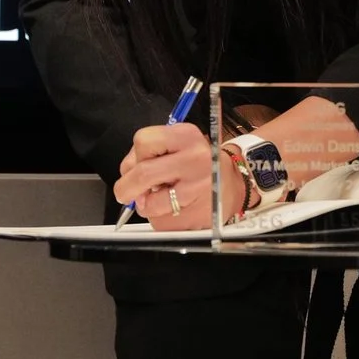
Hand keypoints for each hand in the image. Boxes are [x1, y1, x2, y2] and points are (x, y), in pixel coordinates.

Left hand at [114, 122, 236, 231]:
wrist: (233, 185)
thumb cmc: (200, 163)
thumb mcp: (180, 144)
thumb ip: (151, 153)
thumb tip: (127, 174)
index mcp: (187, 136)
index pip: (143, 141)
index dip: (133, 156)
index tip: (136, 164)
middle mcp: (195, 160)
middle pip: (142, 173)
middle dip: (126, 187)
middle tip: (125, 193)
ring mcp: (197, 189)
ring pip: (149, 204)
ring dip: (145, 206)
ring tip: (158, 199)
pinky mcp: (196, 216)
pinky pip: (161, 222)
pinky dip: (159, 218)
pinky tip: (173, 209)